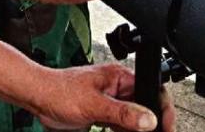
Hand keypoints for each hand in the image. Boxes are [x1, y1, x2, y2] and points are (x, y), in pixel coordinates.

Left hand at [33, 64, 175, 131]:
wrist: (38, 98)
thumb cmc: (59, 90)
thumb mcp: (94, 104)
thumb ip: (123, 113)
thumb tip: (149, 119)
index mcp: (120, 77)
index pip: (153, 90)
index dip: (163, 111)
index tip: (166, 128)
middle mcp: (119, 88)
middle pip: (146, 108)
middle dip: (150, 125)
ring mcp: (111, 102)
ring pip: (135, 121)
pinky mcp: (103, 115)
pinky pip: (121, 127)